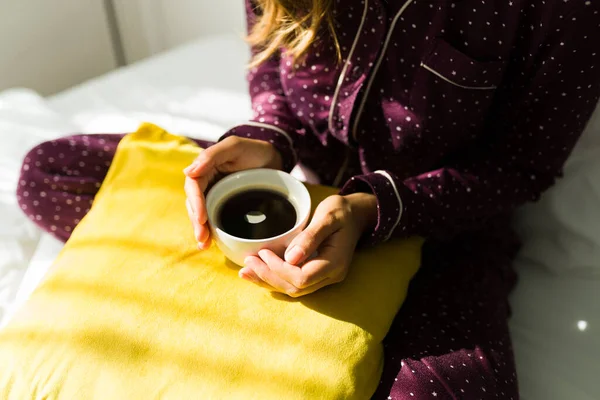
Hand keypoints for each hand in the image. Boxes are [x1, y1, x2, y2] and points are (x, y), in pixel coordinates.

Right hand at [184, 136, 281, 248]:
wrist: (273, 159)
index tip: (201, 219)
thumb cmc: (254, 149)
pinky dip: (211, 231)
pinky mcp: (225, 205)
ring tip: (204, 245)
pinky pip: (215, 218)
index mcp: (205, 168)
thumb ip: (211, 156)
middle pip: (195, 204)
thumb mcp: (234, 147)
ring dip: (201, 230)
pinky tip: (211, 244)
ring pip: (202, 213)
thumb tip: (187, 172)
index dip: (195, 204)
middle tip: (202, 238)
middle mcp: (207, 182)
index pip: (194, 187)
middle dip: (197, 222)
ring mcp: (216, 194)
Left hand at [241, 193, 377, 296]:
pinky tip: (259, 273)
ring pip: (293, 289)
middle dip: (268, 277)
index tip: (263, 253)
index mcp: (335, 263)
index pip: (302, 277)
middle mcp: (331, 275)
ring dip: (268, 281)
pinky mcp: (317, 273)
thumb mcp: (328, 216)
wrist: (356, 215)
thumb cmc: (342, 211)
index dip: (279, 269)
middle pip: (295, 288)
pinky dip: (275, 278)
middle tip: (247, 263)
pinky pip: (294, 282)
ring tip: (245, 272)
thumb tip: (290, 258)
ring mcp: (325, 277)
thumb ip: (310, 237)